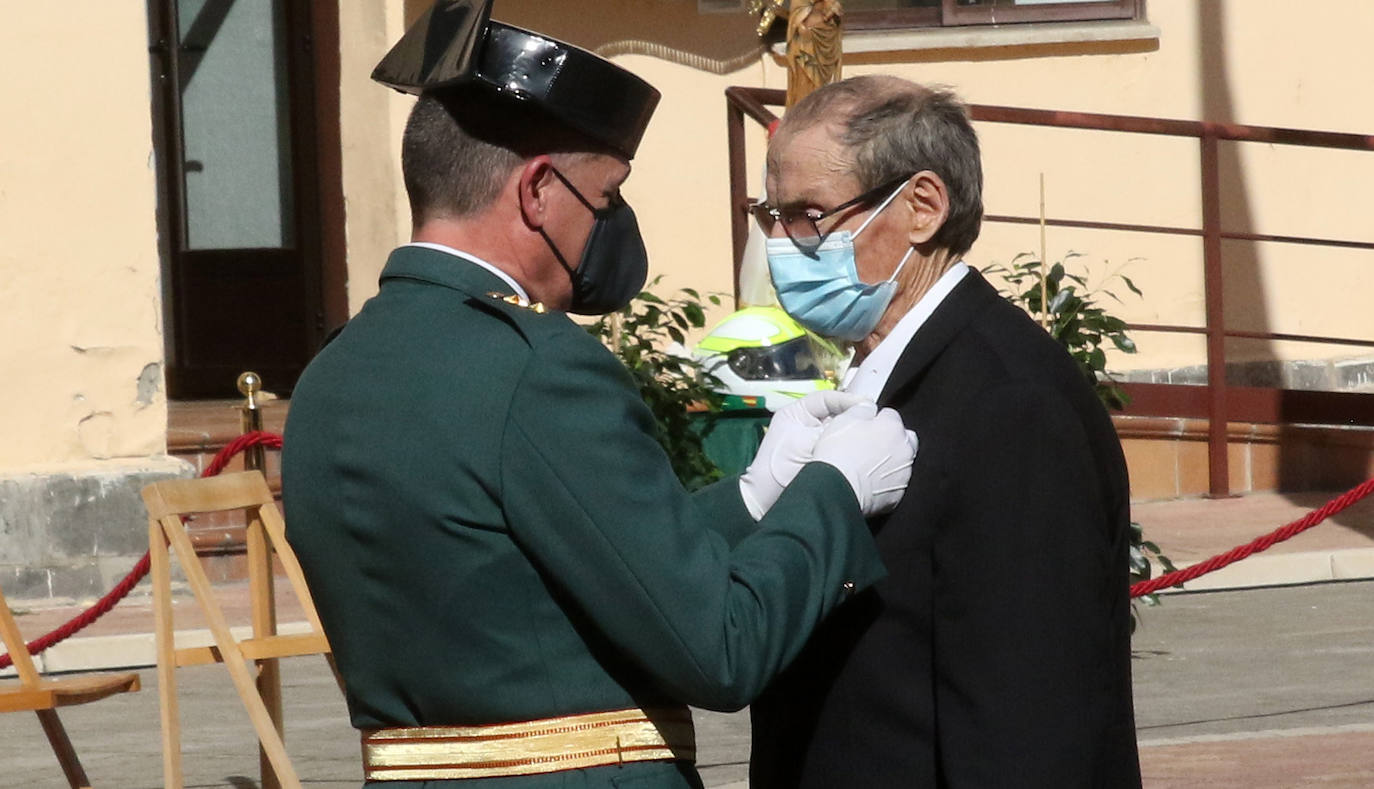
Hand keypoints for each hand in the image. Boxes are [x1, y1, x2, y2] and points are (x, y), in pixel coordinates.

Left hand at [738, 391, 869, 519]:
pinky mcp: (825, 461)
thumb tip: (860, 415)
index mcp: (797, 414)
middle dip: (854, 419)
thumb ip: (833, 427)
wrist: (769, 500)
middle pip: (837, 415)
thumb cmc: (778, 468)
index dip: (847, 400)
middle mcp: (807, 426)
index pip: (826, 399)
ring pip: (842, 432)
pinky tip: (863, 453)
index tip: (866, 406)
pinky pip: (843, 451)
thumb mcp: (806, 441)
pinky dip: (852, 451)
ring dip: (854, 434)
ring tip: (869, 436)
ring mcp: (816, 444)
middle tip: (872, 421)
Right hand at [811, 403, 917, 516]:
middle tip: (869, 445)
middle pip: (903, 438)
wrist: (836, 489)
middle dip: (890, 439)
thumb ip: (862, 409)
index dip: (876, 420)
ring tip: (865, 466)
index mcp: (893, 428)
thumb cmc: (839, 455)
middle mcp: (904, 450)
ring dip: (888, 461)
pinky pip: (894, 483)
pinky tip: (868, 481)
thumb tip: (869, 408)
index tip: (865, 427)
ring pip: (901, 462)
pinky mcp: (897, 495)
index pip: (891, 416)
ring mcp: (903, 474)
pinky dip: (884, 482)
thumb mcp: (844, 419)